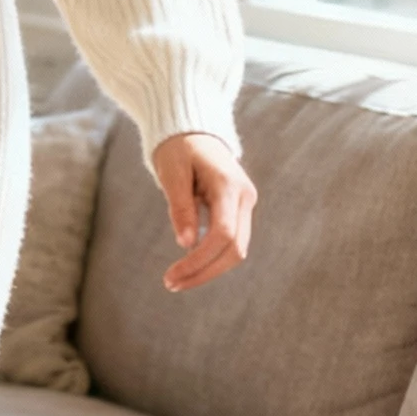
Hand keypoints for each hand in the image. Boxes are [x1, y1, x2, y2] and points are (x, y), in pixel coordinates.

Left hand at [150, 132, 256, 292]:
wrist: (193, 130)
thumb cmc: (178, 148)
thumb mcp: (172, 173)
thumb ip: (180, 206)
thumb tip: (185, 244)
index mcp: (229, 186)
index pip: (222, 235)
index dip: (199, 261)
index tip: (172, 276)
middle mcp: (245, 197)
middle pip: (235, 249)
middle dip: (204, 272)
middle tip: (171, 284)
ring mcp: (245, 204)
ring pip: (236, 250)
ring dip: (209, 269)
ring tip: (176, 280)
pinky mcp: (239, 210)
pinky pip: (231, 242)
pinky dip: (212, 258)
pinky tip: (188, 266)